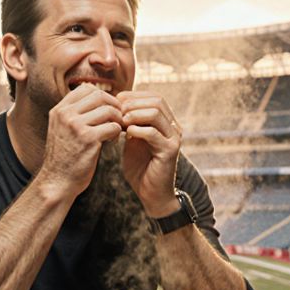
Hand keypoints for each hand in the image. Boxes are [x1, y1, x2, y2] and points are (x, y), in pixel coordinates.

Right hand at [38, 84, 123, 197]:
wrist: (57, 182)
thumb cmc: (64, 157)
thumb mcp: (62, 130)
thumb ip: (75, 114)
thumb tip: (99, 98)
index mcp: (59, 110)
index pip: (86, 88)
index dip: (102, 96)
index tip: (109, 108)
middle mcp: (65, 114)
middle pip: (99, 95)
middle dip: (113, 105)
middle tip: (118, 118)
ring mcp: (76, 125)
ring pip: (108, 110)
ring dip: (117, 120)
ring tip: (115, 132)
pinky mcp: (88, 139)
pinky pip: (112, 127)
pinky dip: (117, 133)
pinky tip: (112, 143)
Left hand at [116, 90, 182, 217]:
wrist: (151, 194)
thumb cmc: (140, 167)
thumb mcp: (132, 140)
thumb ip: (130, 124)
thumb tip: (117, 105)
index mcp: (166, 122)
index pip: (154, 96)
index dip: (134, 95)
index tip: (116, 103)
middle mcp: (174, 127)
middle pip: (156, 100)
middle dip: (133, 102)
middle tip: (117, 111)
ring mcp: (174, 138)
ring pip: (155, 113)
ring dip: (134, 114)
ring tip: (121, 121)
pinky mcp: (170, 151)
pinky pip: (153, 133)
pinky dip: (137, 130)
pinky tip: (127, 135)